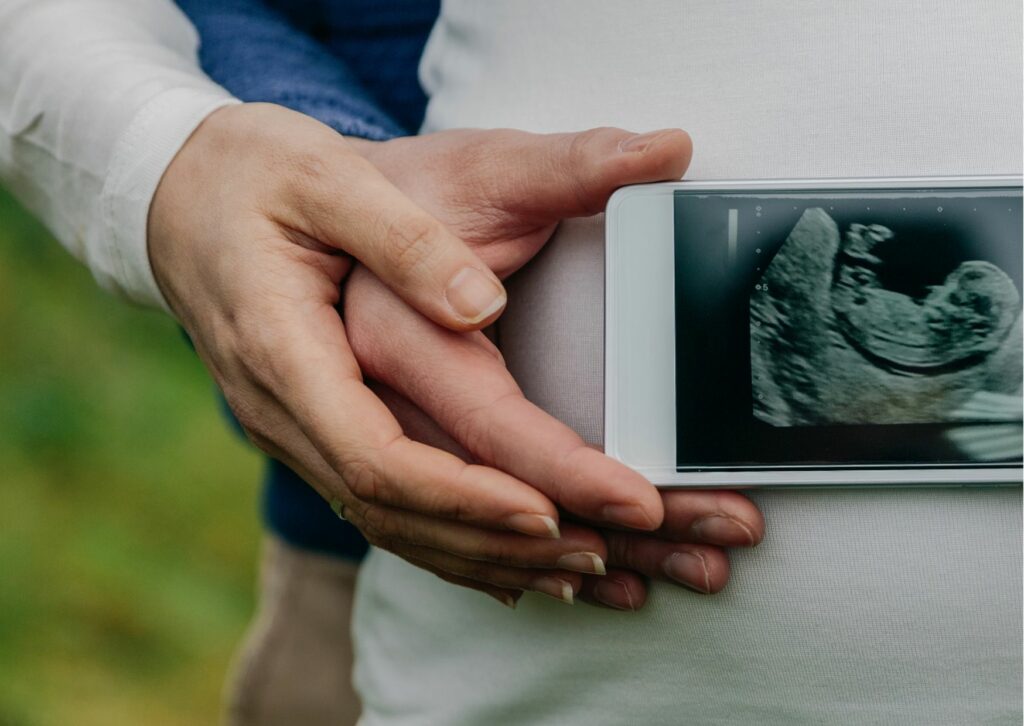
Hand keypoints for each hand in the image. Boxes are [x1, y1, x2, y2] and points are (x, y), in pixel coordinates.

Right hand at [147, 104, 660, 606]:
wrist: (181, 192)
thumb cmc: (252, 173)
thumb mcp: (324, 176)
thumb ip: (402, 238)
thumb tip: (480, 308)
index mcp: (283, 348)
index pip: (376, 457)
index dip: (464, 494)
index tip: (550, 509)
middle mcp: (281, 407)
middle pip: (390, 509)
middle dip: (494, 541)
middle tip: (598, 553)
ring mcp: (292, 425)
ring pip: (386, 520)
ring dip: (479, 554)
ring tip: (578, 568)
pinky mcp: (313, 425)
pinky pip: (379, 502)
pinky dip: (447, 536)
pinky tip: (507, 559)